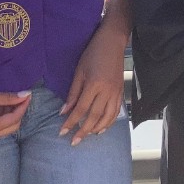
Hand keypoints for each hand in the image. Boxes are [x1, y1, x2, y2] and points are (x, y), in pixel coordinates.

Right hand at [0, 86, 30, 141]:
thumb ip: (7, 98)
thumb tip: (25, 95)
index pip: (15, 118)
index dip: (23, 106)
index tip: (28, 94)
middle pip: (13, 126)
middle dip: (17, 112)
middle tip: (18, 97)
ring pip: (6, 128)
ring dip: (9, 114)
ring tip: (5, 99)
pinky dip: (1, 117)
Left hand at [59, 24, 127, 144]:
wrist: (113, 42)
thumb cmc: (93, 53)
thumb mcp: (79, 71)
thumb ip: (73, 93)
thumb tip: (64, 111)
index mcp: (94, 84)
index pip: (81, 109)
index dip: (71, 122)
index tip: (62, 132)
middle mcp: (106, 91)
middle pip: (94, 117)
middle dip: (83, 131)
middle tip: (74, 141)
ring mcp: (116, 92)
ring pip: (107, 117)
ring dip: (96, 129)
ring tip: (87, 135)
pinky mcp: (121, 92)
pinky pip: (116, 112)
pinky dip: (109, 122)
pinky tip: (102, 128)